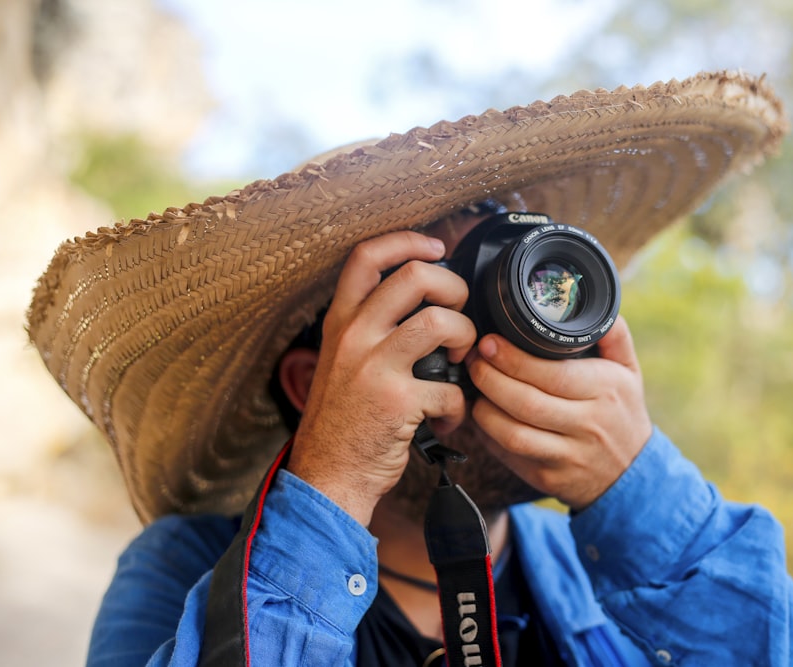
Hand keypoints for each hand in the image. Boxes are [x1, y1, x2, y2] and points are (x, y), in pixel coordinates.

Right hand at [286, 231, 475, 525]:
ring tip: (461, 360)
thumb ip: (370, 330)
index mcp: (340, 323)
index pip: (366, 257)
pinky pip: (451, 388)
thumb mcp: (341, 362)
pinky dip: (460, 406)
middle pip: (415, 276)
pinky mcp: (397, 402)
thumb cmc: (342, 422)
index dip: (406, 242)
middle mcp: (354, 337)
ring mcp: (374, 367)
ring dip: (465, 338)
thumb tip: (424, 304)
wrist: (327, 476)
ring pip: (439, 322)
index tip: (435, 248)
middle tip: (459, 314)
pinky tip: (449, 418)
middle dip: (454, 288)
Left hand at [466, 315, 650, 510]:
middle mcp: (588, 424)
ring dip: (484, 409)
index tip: (489, 343)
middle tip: (473, 360)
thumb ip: (613, 335)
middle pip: (526, 403)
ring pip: (513, 433)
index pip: (552, 374)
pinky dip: (488, 435)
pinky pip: (510, 455)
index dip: (513, 359)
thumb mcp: (628, 371)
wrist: (631, 473)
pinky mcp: (549, 477)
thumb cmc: (621, 411)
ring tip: (474, 388)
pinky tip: (482, 416)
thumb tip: (594, 304)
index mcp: (605, 390)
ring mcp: (568, 455)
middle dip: (490, 378)